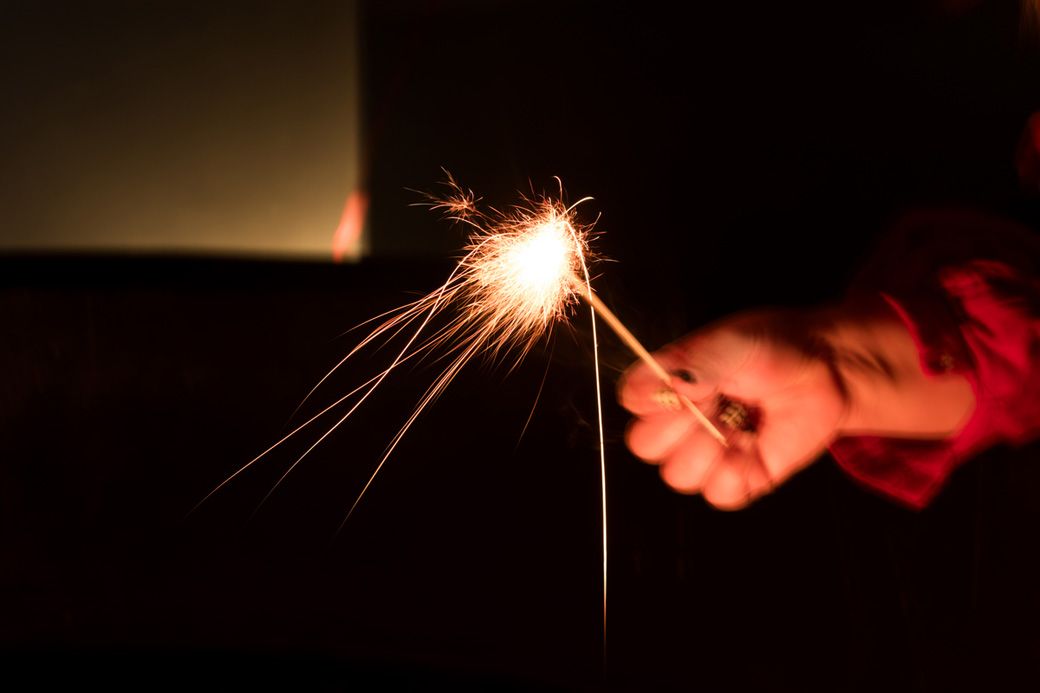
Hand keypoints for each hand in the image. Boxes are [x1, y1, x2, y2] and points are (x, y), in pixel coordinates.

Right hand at [618, 310, 848, 509]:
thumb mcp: (731, 343)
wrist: (823, 368)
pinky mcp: (738, 478)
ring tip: (739, 423)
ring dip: (711, 451)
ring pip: (678, 476)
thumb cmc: (772, 348)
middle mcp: (678, 420)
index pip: (631, 401)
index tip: (689, 384)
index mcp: (666, 382)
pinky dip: (738, 473)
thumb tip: (668, 385)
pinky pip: (718, 495)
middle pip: (644, 446)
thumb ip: (695, 364)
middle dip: (680, 428)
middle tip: (716, 403)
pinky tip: (754, 444)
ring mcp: (706, 452)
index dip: (655, 398)